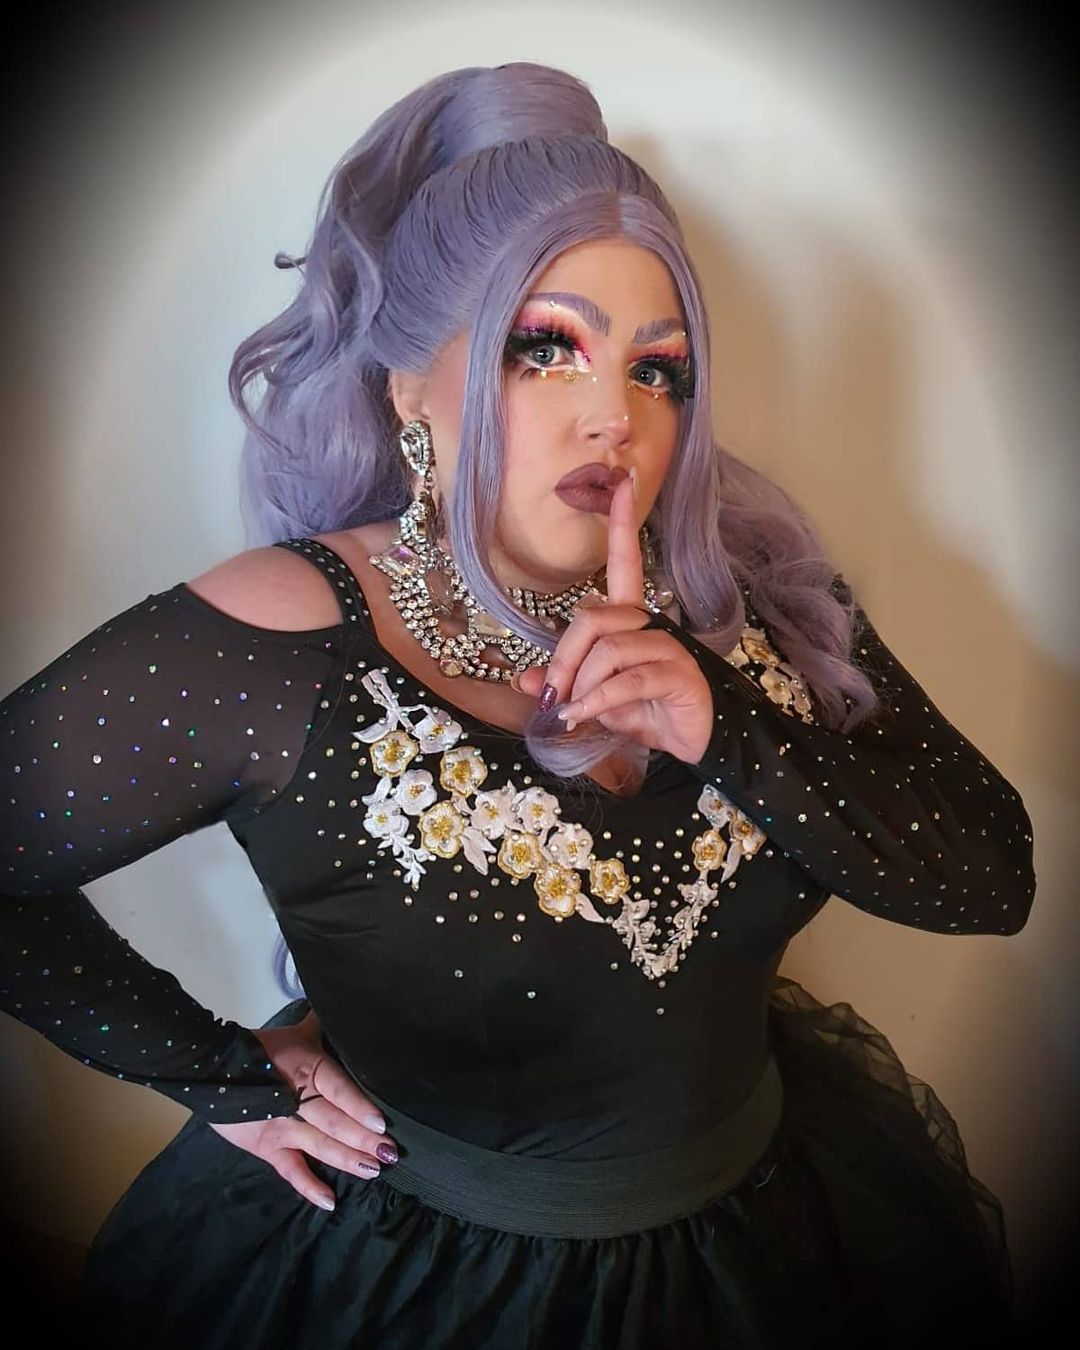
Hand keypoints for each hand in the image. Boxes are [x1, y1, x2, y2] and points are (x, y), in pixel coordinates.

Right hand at [208, 1008, 397, 1212]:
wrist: (212, 1070)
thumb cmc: (260, 1049)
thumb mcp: (295, 1033)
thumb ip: (319, 1026)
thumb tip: (337, 1004)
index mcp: (308, 1070)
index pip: (338, 1089)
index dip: (359, 1107)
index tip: (381, 1123)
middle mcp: (297, 1101)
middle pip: (335, 1122)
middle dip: (363, 1139)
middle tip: (390, 1153)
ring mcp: (283, 1127)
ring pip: (320, 1146)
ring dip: (348, 1159)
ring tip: (373, 1169)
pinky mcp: (268, 1147)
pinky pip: (291, 1171)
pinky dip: (309, 1187)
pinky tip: (329, 1200)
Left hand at [513, 472, 712, 764]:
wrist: (694, 743)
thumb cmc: (647, 713)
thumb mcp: (595, 699)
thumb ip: (563, 685)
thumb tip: (523, 681)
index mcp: (633, 620)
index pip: (624, 564)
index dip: (621, 526)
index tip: (620, 484)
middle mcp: (652, 623)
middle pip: (594, 617)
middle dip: (564, 659)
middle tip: (554, 696)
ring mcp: (669, 647)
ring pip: (608, 649)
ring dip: (582, 686)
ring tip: (576, 713)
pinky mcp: (678, 674)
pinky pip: (625, 680)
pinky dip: (595, 701)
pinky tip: (581, 716)